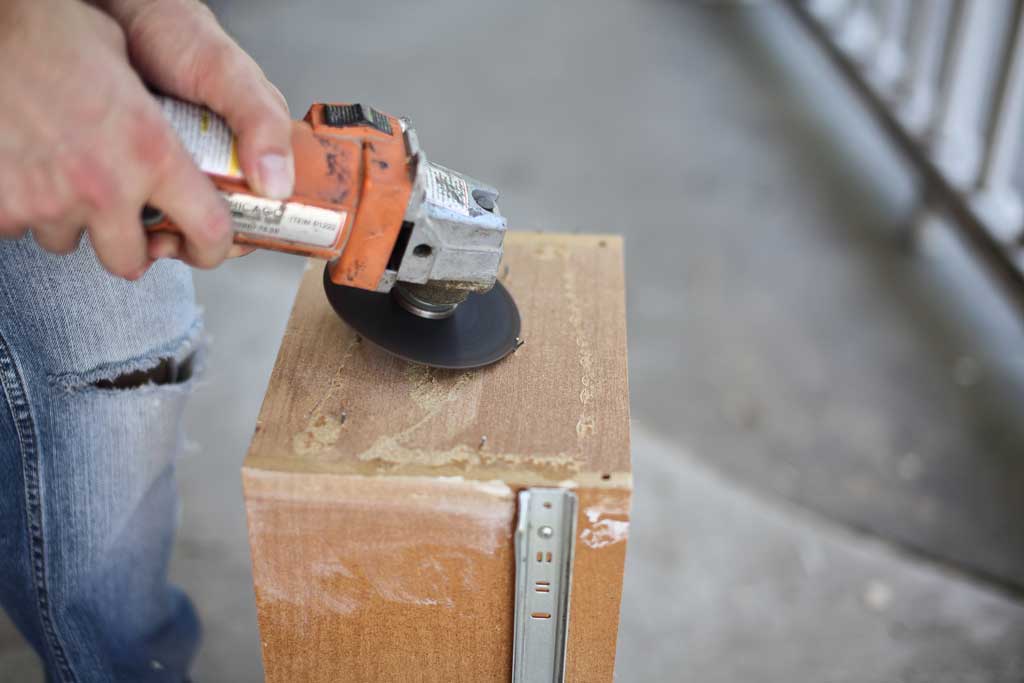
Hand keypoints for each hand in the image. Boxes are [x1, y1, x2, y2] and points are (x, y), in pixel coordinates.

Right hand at [0, 0, 233, 277]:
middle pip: (130, 261)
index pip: (208, 230)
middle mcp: (106, 186)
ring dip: (72, 221)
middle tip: (124, 223)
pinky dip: (23, 207)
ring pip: (68, 242)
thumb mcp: (126, 59)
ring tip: (66, 179)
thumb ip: (157, 110)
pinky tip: (26, 170)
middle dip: (129, 247)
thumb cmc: (50, 29)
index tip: (205, 247)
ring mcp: (50, 200)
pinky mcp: (4, 203)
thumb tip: (189, 132)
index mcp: (152, 151)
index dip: (211, 248)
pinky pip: (19, 226)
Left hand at [97, 0, 294, 260]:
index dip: (257, 232)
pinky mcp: (138, 165)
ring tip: (149, 234)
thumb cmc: (175, 31)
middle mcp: (219, 159)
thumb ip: (261, 123)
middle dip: (204, 241)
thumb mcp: (227, 74)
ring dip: (167, 236)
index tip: (234, 243)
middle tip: (179, 242)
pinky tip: (125, 216)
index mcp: (254, 144)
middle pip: (224, 221)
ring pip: (181, 220)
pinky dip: (135, 218)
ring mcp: (177, 165)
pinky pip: (142, 205)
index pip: (270, 205)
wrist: (111, 9)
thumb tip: (278, 187)